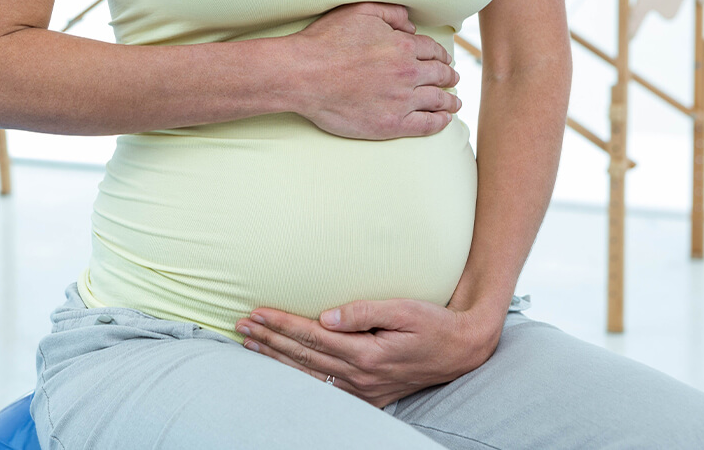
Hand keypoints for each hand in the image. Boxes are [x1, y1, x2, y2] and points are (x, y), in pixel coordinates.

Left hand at [234, 298, 501, 408]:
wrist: (462, 349)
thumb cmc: (434, 323)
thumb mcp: (404, 309)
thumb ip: (364, 312)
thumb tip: (327, 316)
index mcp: (367, 353)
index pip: (311, 335)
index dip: (281, 323)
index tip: (256, 312)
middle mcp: (361, 376)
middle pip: (303, 356)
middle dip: (269, 339)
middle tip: (241, 326)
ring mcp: (364, 389)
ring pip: (308, 374)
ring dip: (276, 359)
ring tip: (250, 346)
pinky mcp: (369, 395)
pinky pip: (325, 388)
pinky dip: (298, 377)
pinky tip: (283, 369)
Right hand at [287, 2, 460, 140]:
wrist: (303, 75)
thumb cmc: (325, 42)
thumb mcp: (359, 12)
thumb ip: (390, 13)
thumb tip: (411, 25)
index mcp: (403, 46)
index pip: (432, 51)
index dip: (441, 55)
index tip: (444, 59)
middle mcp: (408, 73)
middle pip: (440, 75)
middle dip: (450, 76)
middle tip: (454, 79)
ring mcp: (401, 101)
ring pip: (437, 100)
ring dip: (450, 101)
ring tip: (454, 103)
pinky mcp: (390, 124)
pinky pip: (426, 124)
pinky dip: (440, 122)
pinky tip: (444, 121)